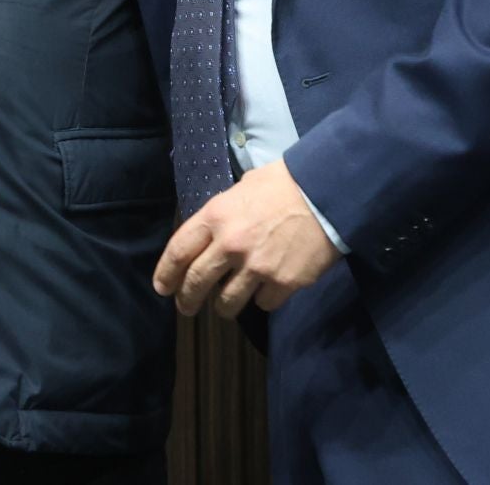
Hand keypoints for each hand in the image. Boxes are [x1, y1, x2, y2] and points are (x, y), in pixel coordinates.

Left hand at [153, 160, 340, 318]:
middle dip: (187, 300)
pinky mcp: (282, 283)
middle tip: (186, 308)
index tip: (162, 288)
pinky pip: (263, 304)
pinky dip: (263, 299)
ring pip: (227, 302)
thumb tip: (215, 230)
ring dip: (224, 307)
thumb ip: (225, 213)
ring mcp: (256, 267)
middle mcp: (230, 245)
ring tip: (227, 305)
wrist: (326, 192)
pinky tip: (268, 289)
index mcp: (216, 216)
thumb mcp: (244, 187)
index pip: (178, 251)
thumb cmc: (284, 182)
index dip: (166, 273)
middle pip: (196, 282)